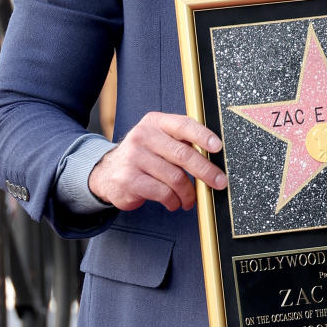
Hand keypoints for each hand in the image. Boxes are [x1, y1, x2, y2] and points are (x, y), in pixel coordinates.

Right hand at [88, 112, 225, 211]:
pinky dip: (173, 201)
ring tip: (190, 200)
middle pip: (183, 154)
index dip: (203, 136)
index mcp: (155, 122)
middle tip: (219, 183)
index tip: (218, 147)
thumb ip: (181, 141)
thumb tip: (215, 155)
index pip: (183, 125)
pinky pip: (162, 192)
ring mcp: (134, 158)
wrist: (106, 173)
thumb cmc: (143, 156)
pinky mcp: (129, 180)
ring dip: (188, 193)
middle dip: (206, 171)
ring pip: (175, 177)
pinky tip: (174, 203)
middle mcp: (143, 136)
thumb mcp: (158, 139)